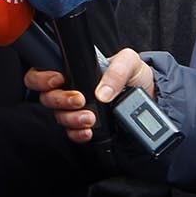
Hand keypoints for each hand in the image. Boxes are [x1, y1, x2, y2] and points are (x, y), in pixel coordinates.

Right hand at [25, 48, 153, 143]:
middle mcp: (71, 89)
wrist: (153, 98)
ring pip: (58, 116)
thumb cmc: (137, 75)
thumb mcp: (130, 62)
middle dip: (60, 100)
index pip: (43, 71)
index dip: (42, 77)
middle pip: (46, 97)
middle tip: (80, 100)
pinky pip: (72, 133)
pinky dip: (77, 134)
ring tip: (90, 118)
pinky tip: (89, 131)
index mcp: (75, 70)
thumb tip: (102, 92)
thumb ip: (116, 70)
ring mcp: (77, 110)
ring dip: (71, 119)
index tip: (58, 79)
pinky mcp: (86, 126)